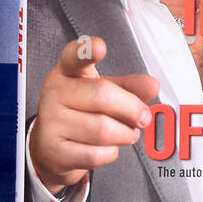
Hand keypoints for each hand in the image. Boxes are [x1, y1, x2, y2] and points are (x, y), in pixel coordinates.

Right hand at [29, 36, 158, 195]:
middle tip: (143, 117)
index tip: (99, 46)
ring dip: (125, 134)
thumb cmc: (80, 111)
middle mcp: (55, 93)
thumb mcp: (103, 91)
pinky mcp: (55, 151)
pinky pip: (96, 154)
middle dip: (132, 109)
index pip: (74, 57)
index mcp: (68, 71)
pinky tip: (108, 147)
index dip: (86, 51)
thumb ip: (129, 86)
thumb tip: (152, 86)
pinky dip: (111, 152)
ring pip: (103, 130)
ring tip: (128, 132)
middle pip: (103, 96)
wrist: (50, 146)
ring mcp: (52, 123)